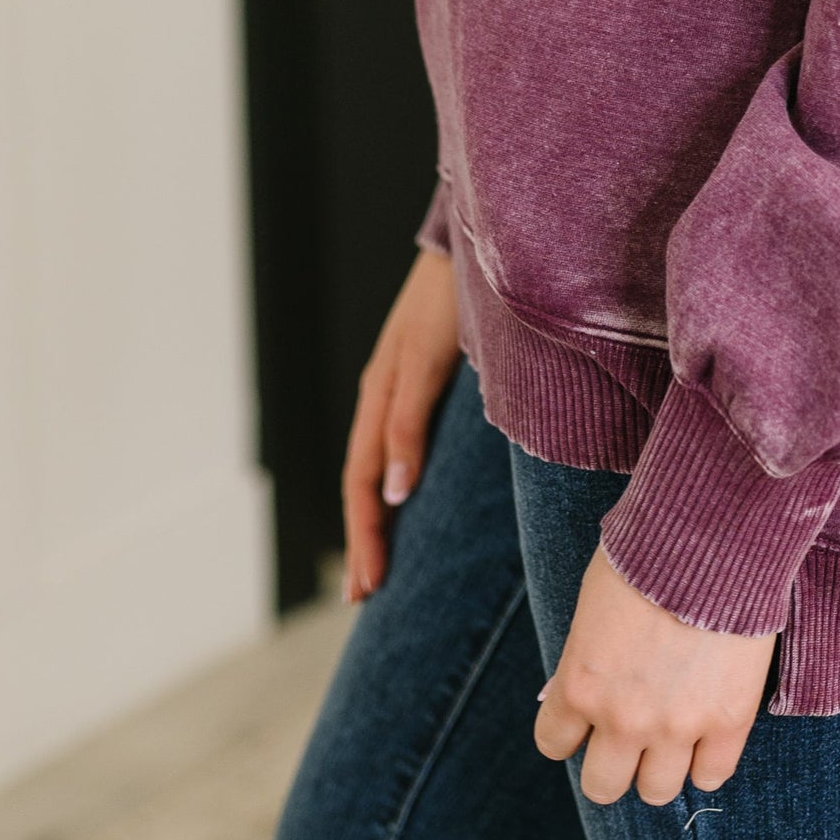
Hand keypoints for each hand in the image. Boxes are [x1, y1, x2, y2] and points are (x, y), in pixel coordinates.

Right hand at [342, 247, 460, 600]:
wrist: (476, 242)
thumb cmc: (454, 297)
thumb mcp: (426, 360)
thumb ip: (407, 421)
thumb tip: (395, 493)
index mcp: (379, 394)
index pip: (363, 482)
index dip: (365, 535)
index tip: (369, 587)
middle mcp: (383, 395)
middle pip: (366, 482)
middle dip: (364, 540)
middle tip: (364, 597)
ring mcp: (399, 387)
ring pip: (377, 466)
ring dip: (375, 519)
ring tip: (377, 566)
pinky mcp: (420, 379)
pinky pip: (395, 444)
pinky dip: (393, 484)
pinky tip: (405, 501)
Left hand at [534, 545, 776, 804]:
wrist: (711, 535)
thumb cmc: (644, 556)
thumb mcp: (592, 607)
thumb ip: (584, 661)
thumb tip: (579, 696)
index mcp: (579, 686)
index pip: (553, 743)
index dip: (570, 730)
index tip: (585, 717)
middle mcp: (622, 718)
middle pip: (603, 786)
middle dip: (612, 762)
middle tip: (629, 735)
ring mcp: (678, 725)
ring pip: (657, 791)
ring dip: (660, 766)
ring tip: (672, 734)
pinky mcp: (728, 721)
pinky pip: (712, 776)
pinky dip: (707, 760)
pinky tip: (707, 734)